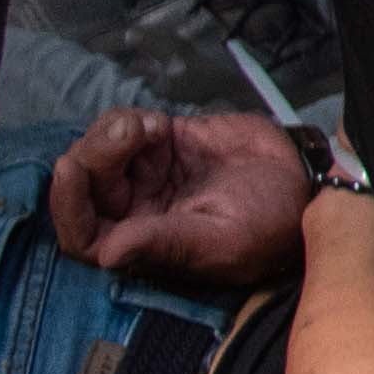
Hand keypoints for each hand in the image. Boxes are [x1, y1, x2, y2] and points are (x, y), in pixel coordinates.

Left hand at [44, 107, 323, 291]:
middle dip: (94, 155)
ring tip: (151, 127)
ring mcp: (145, 175)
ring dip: (112, 133)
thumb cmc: (269, 226)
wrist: (305, 182)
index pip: (82, 235)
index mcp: (143, 247)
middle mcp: (136, 212)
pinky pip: (122, 127)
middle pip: (84, 185)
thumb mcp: (221, 242)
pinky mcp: (161, 142)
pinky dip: (131, 120)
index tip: (70, 169)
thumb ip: (165, 242)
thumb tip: (107, 254)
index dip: (67, 205)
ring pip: (98, 151)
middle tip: (130, 132)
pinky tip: (160, 124)